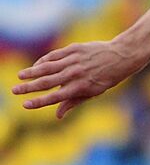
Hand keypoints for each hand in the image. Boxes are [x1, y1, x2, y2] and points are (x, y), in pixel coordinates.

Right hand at [12, 40, 142, 118]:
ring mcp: (73, 61)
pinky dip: (43, 60)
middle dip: (28, 88)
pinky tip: (36, 65)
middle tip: (14, 91)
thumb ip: (73, 102)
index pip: (54, 97)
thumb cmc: (107, 78)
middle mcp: (75, 74)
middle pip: (46, 82)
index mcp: (80, 88)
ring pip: (47, 67)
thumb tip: (58, 115)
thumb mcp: (93, 93)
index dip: (39, 102)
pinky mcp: (73, 49)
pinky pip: (54, 55)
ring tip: (20, 76)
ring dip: (32, 72)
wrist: (120, 56)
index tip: (25, 105)